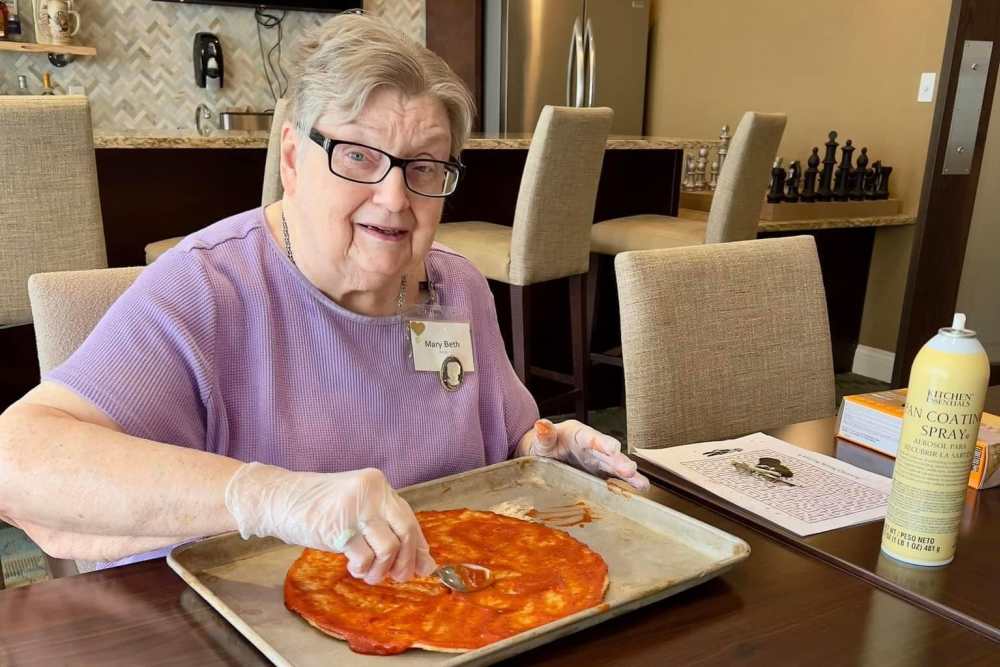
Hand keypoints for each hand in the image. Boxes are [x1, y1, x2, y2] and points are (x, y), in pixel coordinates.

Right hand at [224, 463, 434, 584]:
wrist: (279, 498)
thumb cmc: (317, 506)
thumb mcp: (356, 508)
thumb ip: (384, 526)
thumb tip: (419, 560)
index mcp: (378, 484)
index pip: (409, 518)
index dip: (418, 546)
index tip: (423, 566)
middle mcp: (372, 492)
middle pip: (406, 532)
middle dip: (406, 561)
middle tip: (397, 576)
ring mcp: (356, 508)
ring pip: (389, 548)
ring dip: (380, 569)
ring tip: (367, 573)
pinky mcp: (339, 527)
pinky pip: (365, 557)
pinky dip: (362, 569)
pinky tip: (353, 567)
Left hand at [527, 419, 649, 490]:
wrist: (545, 456)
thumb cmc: (545, 445)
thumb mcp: (542, 440)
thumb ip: (545, 434)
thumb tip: (541, 424)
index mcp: (578, 435)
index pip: (591, 437)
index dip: (602, 442)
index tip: (613, 447)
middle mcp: (592, 447)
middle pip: (607, 453)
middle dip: (619, 461)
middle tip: (629, 469)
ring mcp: (598, 461)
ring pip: (616, 466)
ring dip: (629, 474)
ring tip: (641, 483)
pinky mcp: (600, 474)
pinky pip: (615, 478)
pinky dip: (628, 484)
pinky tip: (641, 488)